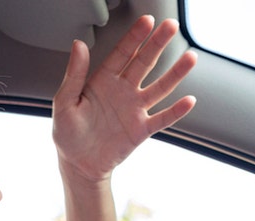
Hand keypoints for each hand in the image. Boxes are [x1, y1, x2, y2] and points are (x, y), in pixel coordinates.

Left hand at [52, 15, 196, 184]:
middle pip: (144, 63)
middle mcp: (123, 91)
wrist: (79, 165)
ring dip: (175, 73)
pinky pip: (162, 118)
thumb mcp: (64, 103)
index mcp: (103, 81)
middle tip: (171, 26)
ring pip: (159, 87)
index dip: (135, 37)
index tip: (147, 21)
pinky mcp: (142, 129)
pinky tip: (189, 101)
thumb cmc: (68, 134)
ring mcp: (135, 109)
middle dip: (158, 44)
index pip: (122, 53)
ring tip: (190, 57)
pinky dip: (176, 111)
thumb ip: (73, 75)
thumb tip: (78, 45)